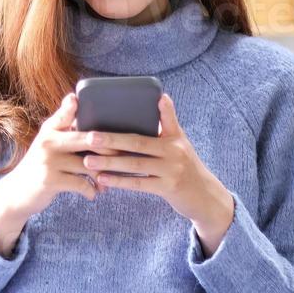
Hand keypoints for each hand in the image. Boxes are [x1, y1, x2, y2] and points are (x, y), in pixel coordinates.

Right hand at [0, 92, 104, 254]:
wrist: (17, 192)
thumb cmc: (40, 165)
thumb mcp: (47, 141)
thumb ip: (62, 122)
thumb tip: (74, 97)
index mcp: (50, 130)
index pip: (68, 113)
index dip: (81, 107)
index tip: (102, 112)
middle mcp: (49, 142)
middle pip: (88, 139)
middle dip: (111, 146)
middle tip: (128, 153)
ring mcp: (49, 161)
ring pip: (88, 164)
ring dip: (104, 174)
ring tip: (111, 179)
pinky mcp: (51, 181)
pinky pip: (81, 184)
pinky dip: (92, 190)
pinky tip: (95, 193)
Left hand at [79, 93, 235, 254]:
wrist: (204, 195)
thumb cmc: (186, 164)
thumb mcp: (180, 141)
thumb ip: (168, 122)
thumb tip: (160, 96)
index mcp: (175, 137)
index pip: (158, 122)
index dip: (149, 113)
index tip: (130, 105)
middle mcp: (174, 152)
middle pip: (138, 144)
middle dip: (112, 140)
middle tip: (89, 137)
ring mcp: (171, 171)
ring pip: (135, 165)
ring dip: (110, 162)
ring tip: (89, 160)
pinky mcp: (167, 188)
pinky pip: (139, 183)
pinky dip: (119, 181)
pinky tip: (102, 179)